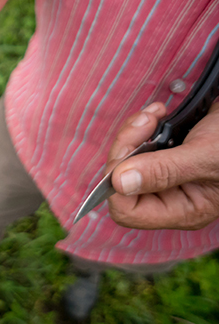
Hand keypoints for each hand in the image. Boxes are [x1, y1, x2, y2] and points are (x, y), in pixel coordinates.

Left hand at [107, 102, 218, 229]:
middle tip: (147, 122)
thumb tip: (119, 183)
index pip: (127, 211)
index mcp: (181, 209)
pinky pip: (136, 143)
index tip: (132, 152)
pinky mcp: (164, 155)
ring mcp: (165, 175)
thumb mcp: (205, 157)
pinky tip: (159, 112)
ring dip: (135, 131)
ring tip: (156, 113)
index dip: (118, 182)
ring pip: (125, 158)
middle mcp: (169, 196)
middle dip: (127, 146)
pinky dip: (142, 124)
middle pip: (119, 181)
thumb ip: (164, 171)